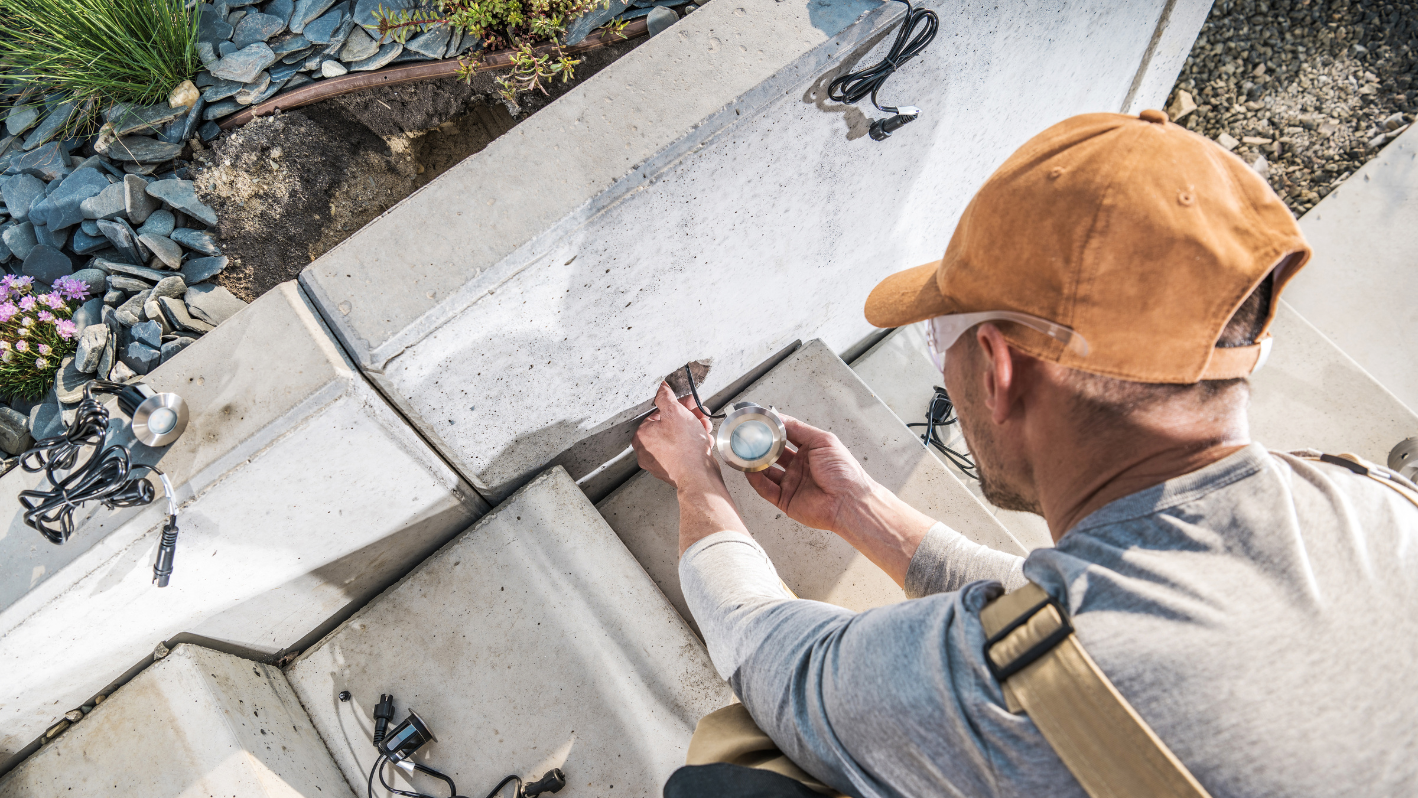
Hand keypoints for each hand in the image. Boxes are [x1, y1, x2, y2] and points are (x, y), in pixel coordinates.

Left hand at [633, 382, 717, 488]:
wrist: (699, 476)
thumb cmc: (685, 448)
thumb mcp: (676, 412)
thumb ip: (666, 397)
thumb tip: (662, 388)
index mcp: (642, 436)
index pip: (658, 413)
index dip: (677, 404)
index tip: (688, 402)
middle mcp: (647, 451)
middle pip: (669, 425)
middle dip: (688, 417)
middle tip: (700, 412)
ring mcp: (659, 462)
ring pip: (678, 438)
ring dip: (694, 429)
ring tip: (705, 427)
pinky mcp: (673, 470)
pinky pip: (682, 451)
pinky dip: (693, 444)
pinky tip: (704, 440)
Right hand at [745, 414, 875, 534]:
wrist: (848, 502)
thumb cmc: (843, 472)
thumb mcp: (823, 441)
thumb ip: (798, 429)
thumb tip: (779, 418)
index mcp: (810, 451)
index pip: (786, 436)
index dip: (773, 429)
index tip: (758, 421)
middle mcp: (799, 466)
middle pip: (773, 453)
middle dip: (760, 446)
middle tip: (747, 437)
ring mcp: (791, 483)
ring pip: (766, 471)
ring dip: (755, 463)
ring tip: (743, 453)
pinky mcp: (785, 500)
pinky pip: (766, 489)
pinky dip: (756, 480)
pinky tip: (749, 470)